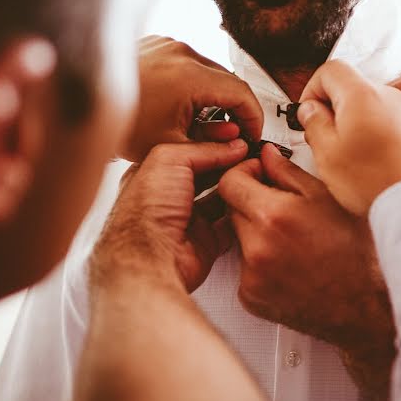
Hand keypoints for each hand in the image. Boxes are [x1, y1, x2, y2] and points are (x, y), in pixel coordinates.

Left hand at [90, 140, 248, 293]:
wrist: (151, 259)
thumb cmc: (145, 213)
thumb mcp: (169, 160)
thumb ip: (202, 149)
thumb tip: (230, 146)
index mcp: (154, 174)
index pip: (188, 153)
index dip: (212, 145)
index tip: (236, 140)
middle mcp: (169, 198)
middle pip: (207, 175)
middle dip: (228, 166)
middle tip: (250, 156)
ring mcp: (187, 220)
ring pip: (220, 199)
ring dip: (237, 189)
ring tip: (254, 176)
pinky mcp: (205, 241)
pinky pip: (230, 225)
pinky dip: (242, 215)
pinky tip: (251, 202)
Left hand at [120, 36, 262, 161]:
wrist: (78, 104)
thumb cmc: (116, 125)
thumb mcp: (172, 146)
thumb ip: (213, 144)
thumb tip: (237, 141)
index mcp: (190, 76)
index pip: (242, 93)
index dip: (254, 117)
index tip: (253, 133)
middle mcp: (181, 53)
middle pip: (226, 81)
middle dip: (232, 108)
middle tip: (230, 135)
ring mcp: (167, 45)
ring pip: (207, 71)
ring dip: (211, 95)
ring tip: (199, 123)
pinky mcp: (155, 44)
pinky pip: (186, 63)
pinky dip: (191, 83)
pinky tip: (179, 106)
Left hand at [219, 145, 396, 400]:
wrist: (367, 305)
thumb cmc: (357, 253)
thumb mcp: (329, 199)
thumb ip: (289, 173)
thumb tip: (267, 156)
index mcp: (273, 217)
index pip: (229, 182)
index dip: (244, 173)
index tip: (258, 175)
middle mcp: (257, 248)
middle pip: (232, 209)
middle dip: (253, 203)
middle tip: (285, 209)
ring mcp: (252, 276)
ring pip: (239, 239)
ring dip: (257, 234)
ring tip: (293, 241)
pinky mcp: (251, 297)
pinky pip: (245, 268)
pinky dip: (261, 263)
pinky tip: (290, 264)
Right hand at [297, 60, 400, 215]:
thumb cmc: (375, 182)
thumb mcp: (327, 154)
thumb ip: (314, 124)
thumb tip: (311, 111)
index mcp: (362, 95)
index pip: (331, 70)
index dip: (313, 89)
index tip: (309, 112)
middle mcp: (392, 96)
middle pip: (355, 89)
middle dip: (337, 110)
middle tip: (328, 141)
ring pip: (376, 109)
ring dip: (361, 126)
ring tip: (355, 159)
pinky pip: (397, 126)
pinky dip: (383, 139)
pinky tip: (380, 166)